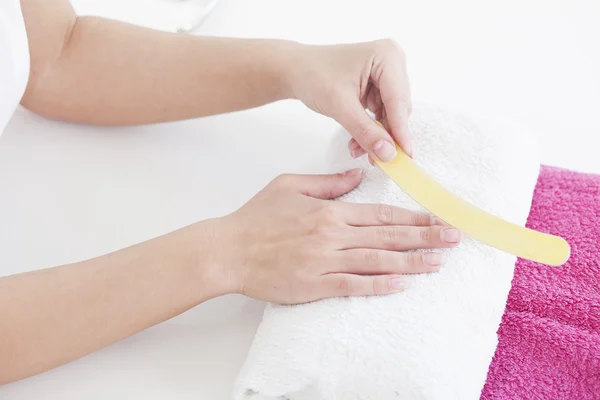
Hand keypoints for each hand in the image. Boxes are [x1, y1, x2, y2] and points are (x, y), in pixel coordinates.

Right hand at [215, 170, 460, 303]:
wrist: (229, 250)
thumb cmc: (256, 218)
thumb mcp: (289, 186)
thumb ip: (326, 182)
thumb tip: (356, 177)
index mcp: (329, 212)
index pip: (379, 215)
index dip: (411, 219)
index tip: (436, 220)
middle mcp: (332, 236)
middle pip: (387, 238)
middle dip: (424, 238)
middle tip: (453, 240)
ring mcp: (325, 262)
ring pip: (377, 261)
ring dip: (410, 262)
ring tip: (438, 262)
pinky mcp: (315, 285)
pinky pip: (353, 285)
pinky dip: (378, 286)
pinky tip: (400, 285)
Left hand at [287, 39, 412, 162]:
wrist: (296, 70)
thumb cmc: (313, 75)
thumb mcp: (340, 105)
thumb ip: (365, 131)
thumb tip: (388, 153)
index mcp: (386, 56)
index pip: (398, 100)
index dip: (401, 130)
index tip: (405, 155)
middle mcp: (392, 62)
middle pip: (398, 109)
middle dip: (386, 135)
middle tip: (378, 160)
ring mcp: (387, 75)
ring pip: (391, 115)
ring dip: (377, 136)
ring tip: (359, 150)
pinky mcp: (379, 88)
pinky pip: (382, 115)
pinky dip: (371, 130)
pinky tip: (359, 143)